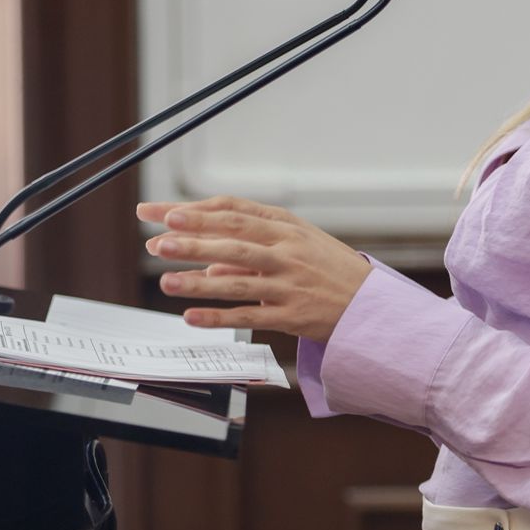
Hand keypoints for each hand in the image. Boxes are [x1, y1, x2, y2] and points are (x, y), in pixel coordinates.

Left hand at [138, 196, 371, 342]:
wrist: (370, 303)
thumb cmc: (326, 268)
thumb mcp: (296, 243)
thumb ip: (251, 245)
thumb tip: (207, 264)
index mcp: (285, 226)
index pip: (232, 212)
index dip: (196, 212)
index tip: (163, 213)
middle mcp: (286, 251)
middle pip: (232, 242)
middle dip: (193, 241)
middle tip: (158, 240)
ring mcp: (289, 284)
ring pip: (236, 281)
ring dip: (198, 282)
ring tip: (166, 281)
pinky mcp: (292, 316)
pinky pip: (249, 315)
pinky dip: (219, 317)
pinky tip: (191, 318)